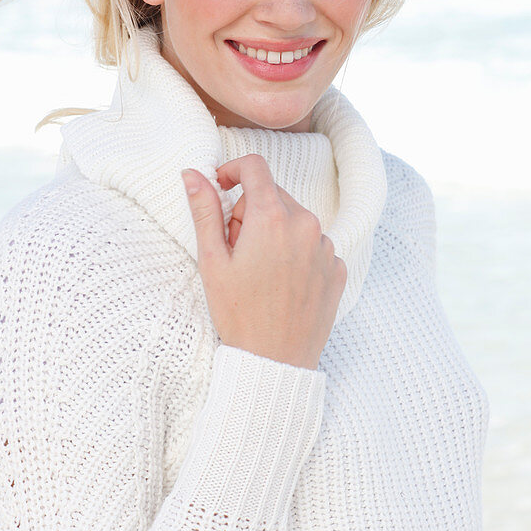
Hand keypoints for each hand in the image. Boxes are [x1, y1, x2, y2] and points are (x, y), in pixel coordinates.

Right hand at [182, 154, 345, 369]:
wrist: (275, 362)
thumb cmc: (238, 314)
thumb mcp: (212, 261)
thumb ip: (204, 210)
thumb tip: (192, 173)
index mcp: (271, 218)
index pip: (255, 167)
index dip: (233, 171)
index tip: (221, 187)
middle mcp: (306, 225)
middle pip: (273, 195)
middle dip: (249, 212)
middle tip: (235, 250)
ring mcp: (326, 248)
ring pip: (294, 220)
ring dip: (274, 233)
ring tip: (259, 272)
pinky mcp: (338, 268)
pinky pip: (314, 245)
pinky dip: (296, 254)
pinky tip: (282, 284)